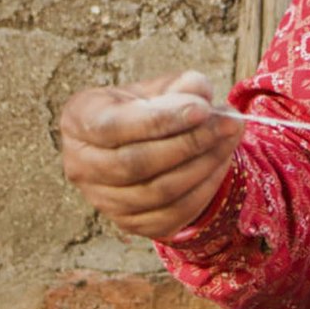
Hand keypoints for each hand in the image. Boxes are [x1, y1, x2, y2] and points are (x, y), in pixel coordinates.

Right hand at [59, 70, 244, 241]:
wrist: (142, 141)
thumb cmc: (148, 107)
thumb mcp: (160, 86)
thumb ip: (181, 85)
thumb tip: (199, 95)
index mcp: (78, 119)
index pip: (113, 127)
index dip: (159, 120)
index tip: (203, 109)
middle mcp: (80, 164)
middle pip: (135, 164)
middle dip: (190, 144)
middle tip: (230, 124)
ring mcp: (101, 199)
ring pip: (157, 192)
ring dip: (203, 166)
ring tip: (230, 139)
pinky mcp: (129, 223)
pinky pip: (171, 214)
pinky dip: (203, 190)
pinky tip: (221, 163)